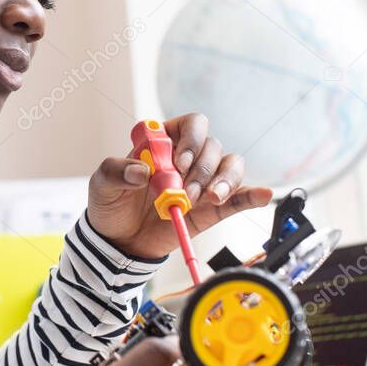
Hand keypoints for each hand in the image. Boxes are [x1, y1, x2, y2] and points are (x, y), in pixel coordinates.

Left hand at [87, 113, 273, 259]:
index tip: (180, 162)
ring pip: (230, 166)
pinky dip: (252, 195)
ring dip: (224, 181)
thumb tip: (141, 172)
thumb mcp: (103, 183)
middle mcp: (188, 157)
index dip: (191, 139)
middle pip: (212, 147)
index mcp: (164, 141)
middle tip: (185, 192)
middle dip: (202, 169)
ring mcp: (202, 181)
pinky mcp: (212, 208)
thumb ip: (117, 171)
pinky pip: (239, 197)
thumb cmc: (111, 204)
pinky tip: (263, 195)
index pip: (192, 124)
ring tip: (208, 199)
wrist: (118, 241)